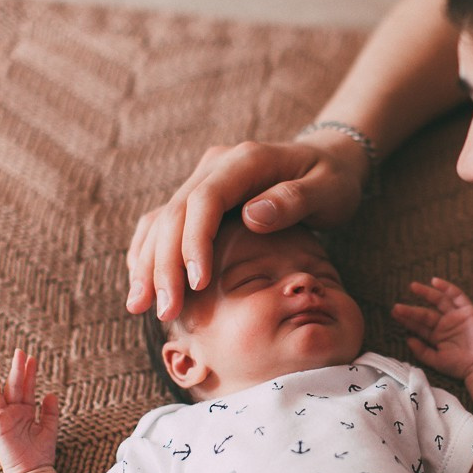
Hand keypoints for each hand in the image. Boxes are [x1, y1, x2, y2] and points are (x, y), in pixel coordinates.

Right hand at [0, 349, 58, 472]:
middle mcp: (12, 413)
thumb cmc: (41, 454)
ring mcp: (3, 419)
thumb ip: (50, 411)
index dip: (29, 373)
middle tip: (19, 351)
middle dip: (15, 369)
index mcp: (25, 412)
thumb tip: (50, 393)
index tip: (32, 357)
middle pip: (12, 387)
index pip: (26, 388)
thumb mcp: (50, 428)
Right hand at [125, 139, 366, 321]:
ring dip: (148, 263)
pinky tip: (143, 285)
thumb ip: (294, 199)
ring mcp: (204, 180)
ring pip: (161, 220)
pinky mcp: (199, 198)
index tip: (196, 284)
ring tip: (140, 306)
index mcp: (245, 160)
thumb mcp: (329, 188)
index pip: (205, 200)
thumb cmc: (333, 179)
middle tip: (165, 311)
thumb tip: (251, 215)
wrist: (327, 161)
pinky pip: (163, 224)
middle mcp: (216, 166)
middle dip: (164, 264)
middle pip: (174, 213)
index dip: (194, 242)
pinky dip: (150, 254)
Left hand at [391, 277, 472, 380]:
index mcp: (437, 336)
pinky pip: (457, 296)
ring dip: (426, 293)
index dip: (407, 319)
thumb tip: (407, 339)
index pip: (419, 325)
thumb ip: (421, 350)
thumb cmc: (459, 366)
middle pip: (425, 313)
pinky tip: (434, 282)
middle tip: (397, 306)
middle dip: (411, 309)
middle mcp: (446, 324)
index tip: (394, 314)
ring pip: (438, 301)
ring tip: (412, 287)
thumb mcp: (436, 360)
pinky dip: (447, 288)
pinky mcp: (467, 311)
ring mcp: (456, 317)